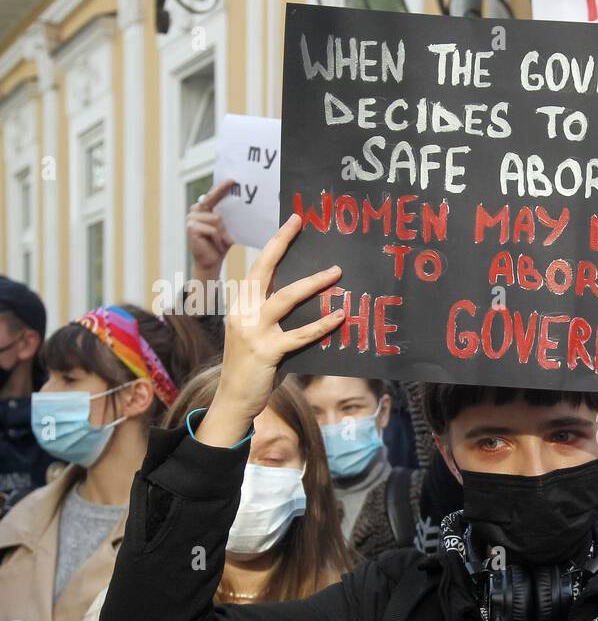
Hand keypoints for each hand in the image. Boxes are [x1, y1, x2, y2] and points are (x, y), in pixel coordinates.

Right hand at [187, 180, 237, 276]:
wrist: (210, 261)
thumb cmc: (219, 244)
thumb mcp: (226, 228)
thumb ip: (227, 216)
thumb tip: (239, 206)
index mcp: (203, 208)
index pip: (213, 195)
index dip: (222, 188)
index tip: (232, 181)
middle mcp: (195, 210)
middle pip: (216, 208)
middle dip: (224, 222)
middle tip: (225, 236)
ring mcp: (191, 218)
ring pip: (216, 220)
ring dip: (221, 233)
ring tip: (218, 241)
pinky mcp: (191, 227)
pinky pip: (212, 229)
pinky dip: (217, 238)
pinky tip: (213, 244)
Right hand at [197, 214, 343, 447]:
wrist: (234, 398)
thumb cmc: (253, 366)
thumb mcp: (261, 335)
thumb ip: (278, 318)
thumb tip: (312, 301)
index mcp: (240, 305)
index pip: (258, 268)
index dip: (275, 244)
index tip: (292, 222)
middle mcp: (242, 312)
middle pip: (263, 270)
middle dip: (281, 244)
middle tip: (300, 223)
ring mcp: (252, 331)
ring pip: (284, 298)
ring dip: (312, 284)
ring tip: (336, 272)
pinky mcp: (266, 352)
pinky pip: (299, 335)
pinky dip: (321, 325)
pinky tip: (340, 317)